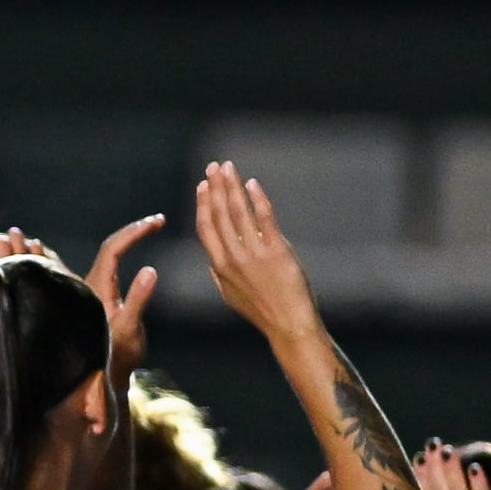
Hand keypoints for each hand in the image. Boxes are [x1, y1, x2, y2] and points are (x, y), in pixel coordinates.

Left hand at [86, 214, 163, 374]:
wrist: (104, 379)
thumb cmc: (117, 356)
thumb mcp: (130, 328)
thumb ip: (138, 299)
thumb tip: (151, 270)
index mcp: (97, 288)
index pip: (114, 248)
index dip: (135, 231)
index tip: (158, 222)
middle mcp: (90, 285)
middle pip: (109, 247)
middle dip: (133, 230)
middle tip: (158, 221)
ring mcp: (92, 291)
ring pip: (104, 254)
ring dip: (124, 235)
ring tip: (148, 225)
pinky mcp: (97, 298)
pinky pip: (101, 265)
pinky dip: (114, 248)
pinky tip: (123, 243)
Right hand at [192, 162, 322, 346]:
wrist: (287, 323)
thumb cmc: (261, 310)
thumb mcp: (230, 295)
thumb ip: (218, 274)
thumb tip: (211, 259)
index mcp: (219, 266)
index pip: (206, 228)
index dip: (203, 204)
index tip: (203, 185)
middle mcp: (232, 257)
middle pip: (219, 214)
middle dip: (216, 187)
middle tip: (214, 167)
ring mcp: (254, 253)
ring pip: (238, 212)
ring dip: (232, 187)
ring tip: (229, 168)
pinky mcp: (276, 250)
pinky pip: (264, 219)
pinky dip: (258, 199)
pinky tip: (253, 184)